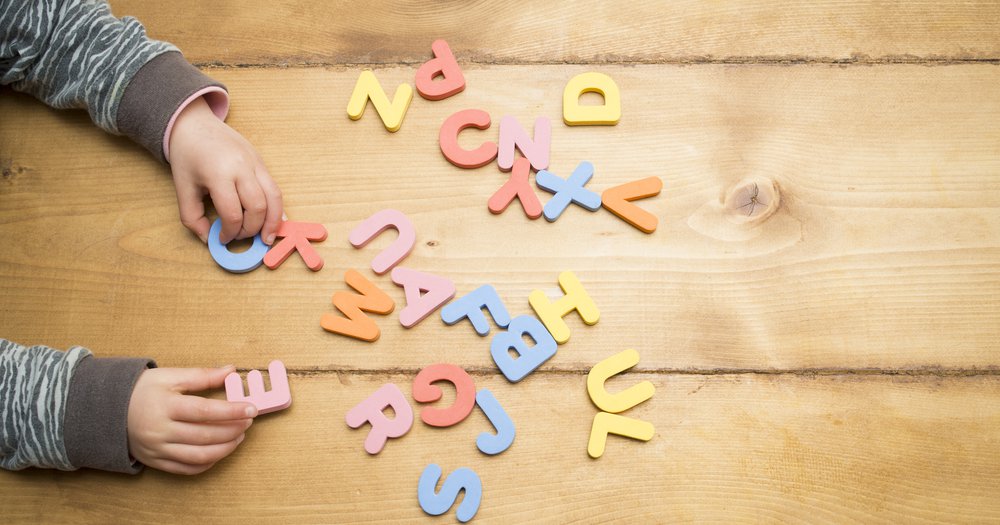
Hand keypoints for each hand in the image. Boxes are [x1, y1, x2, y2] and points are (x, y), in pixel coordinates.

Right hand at [127, 365, 256, 474]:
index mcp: (165, 406)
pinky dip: (208, 462)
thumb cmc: (141, 390)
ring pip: (199, 456)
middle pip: (205, 436)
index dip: (231, 411)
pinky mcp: (156, 462)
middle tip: (249, 421)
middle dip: (233, 430)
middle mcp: (160, 431)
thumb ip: (201, 375)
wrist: (106, 409)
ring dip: (225, 448)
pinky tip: (221, 450)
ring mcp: (158, 449)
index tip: (251, 409)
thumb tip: (230, 371)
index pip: (205, 411)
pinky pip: (187, 468)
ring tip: (239, 436)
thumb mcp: (169, 376)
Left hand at [168, 97, 282, 244]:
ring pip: (274, 197)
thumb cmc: (187, 155)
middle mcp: (241, 167)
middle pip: (257, 207)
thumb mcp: (182, 188)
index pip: (232, 213)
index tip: (223, 238)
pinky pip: (274, 188)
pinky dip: (276, 207)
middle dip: (251, 229)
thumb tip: (208, 239)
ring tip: (269, 238)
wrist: (194, 124)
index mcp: (218, 174)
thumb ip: (192, 217)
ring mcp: (255, 162)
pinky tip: (273, 221)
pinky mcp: (261, 161)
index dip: (229, 232)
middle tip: (241, 237)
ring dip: (274, 222)